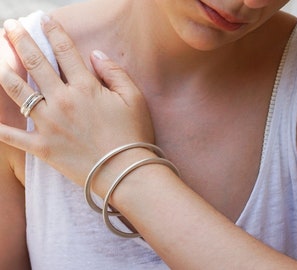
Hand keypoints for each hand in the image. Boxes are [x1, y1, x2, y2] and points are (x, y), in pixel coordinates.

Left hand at [0, 16, 153, 184]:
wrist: (124, 172)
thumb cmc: (133, 135)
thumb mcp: (134, 98)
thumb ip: (114, 72)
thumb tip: (95, 55)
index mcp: (85, 88)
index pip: (65, 51)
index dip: (53, 32)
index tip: (44, 19)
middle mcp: (62, 101)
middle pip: (35, 64)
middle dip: (20, 41)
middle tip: (9, 26)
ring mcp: (49, 124)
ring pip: (18, 92)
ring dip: (4, 70)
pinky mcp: (42, 147)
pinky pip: (12, 136)